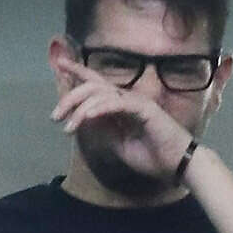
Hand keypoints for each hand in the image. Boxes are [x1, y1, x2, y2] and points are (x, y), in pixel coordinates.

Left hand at [51, 56, 191, 180]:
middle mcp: (127, 99)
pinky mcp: (144, 109)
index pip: (97, 84)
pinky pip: (116, 104)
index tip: (60, 64)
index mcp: (121, 106)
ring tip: (67, 126)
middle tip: (55, 116)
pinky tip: (86, 118)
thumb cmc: (153, 157)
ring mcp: (136, 102)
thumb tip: (83, 122)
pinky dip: (99, 109)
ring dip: (80, 108)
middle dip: (70, 98)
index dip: (78, 72)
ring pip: (101, 94)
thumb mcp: (119, 146)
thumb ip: (103, 132)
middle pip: (93, 87)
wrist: (177, 167)